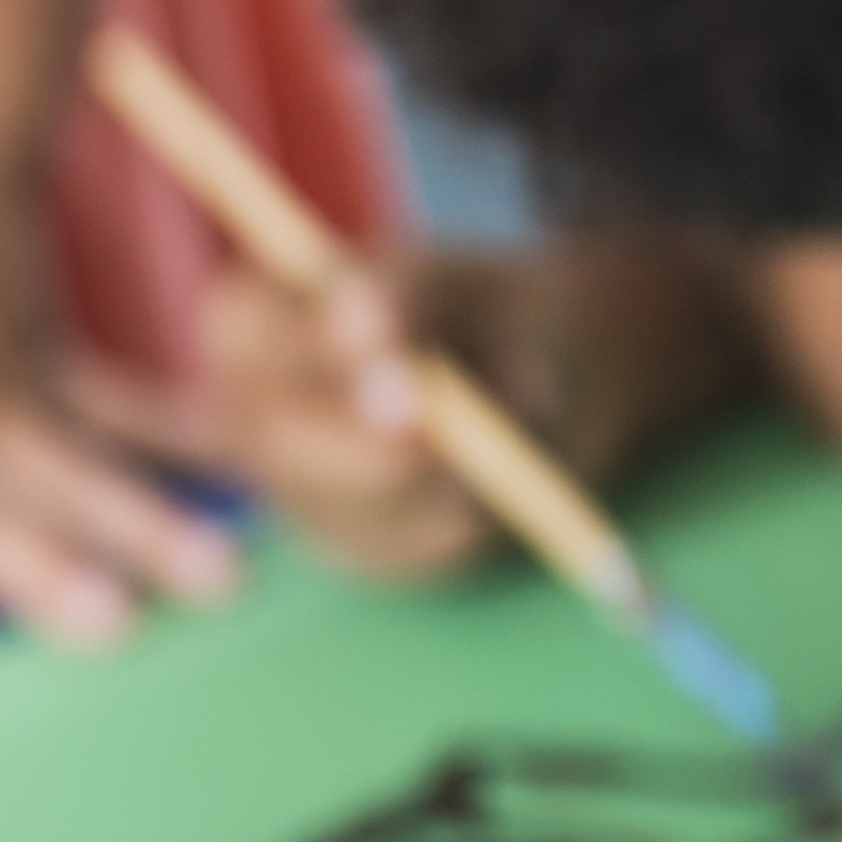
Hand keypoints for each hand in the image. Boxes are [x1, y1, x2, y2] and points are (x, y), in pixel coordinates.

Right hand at [195, 235, 771, 583]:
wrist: (596, 372)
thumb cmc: (532, 309)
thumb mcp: (480, 285)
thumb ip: (415, 298)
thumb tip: (361, 340)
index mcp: (270, 313)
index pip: (246, 325)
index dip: (297, 341)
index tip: (376, 329)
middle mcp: (259, 404)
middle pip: (272, 430)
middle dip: (361, 444)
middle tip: (443, 436)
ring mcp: (301, 486)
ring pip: (334, 506)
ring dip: (430, 493)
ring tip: (496, 460)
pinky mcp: (359, 548)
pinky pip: (396, 557)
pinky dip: (458, 534)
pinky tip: (491, 500)